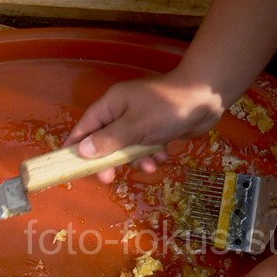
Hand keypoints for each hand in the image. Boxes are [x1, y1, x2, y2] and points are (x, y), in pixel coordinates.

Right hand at [65, 72, 224, 181]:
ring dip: (136, 159)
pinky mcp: (157, 128)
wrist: (205, 98)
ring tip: (150, 164)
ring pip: (128, 147)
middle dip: (110, 159)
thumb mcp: (135, 126)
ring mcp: (140, 120)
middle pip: (105, 140)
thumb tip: (81, 151)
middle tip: (109, 178)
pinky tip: (163, 154)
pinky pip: (146, 147)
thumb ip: (109, 140)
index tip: (70, 166)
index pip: (85, 126)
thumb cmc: (166, 108)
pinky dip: (152, 154)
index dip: (76, 146)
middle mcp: (123, 111)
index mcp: (112, 104)